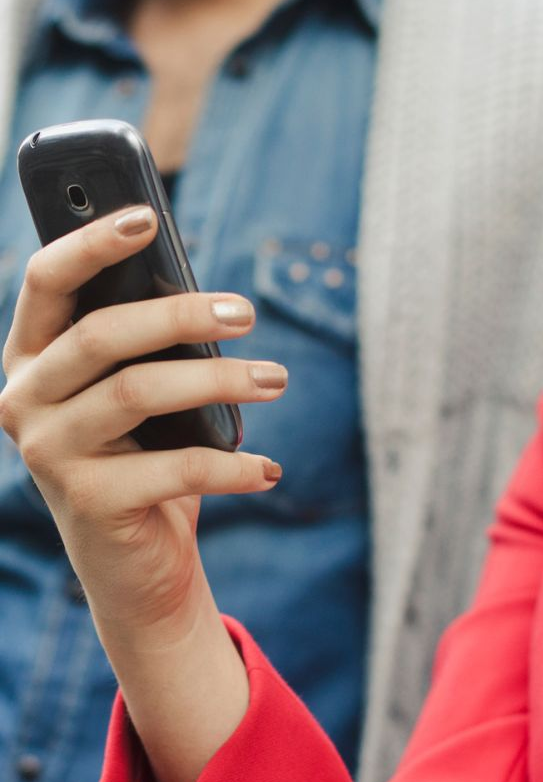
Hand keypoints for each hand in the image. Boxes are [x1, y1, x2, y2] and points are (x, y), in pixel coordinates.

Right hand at [0, 208, 287, 781]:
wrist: (138, 565)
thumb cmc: (146, 457)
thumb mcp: (143, 393)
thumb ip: (149, 343)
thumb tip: (204, 296)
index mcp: (31, 358)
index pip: (45, 281)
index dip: (91, 243)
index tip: (148, 217)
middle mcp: (22, 401)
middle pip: (102, 334)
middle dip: (182, 314)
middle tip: (248, 315)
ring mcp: (47, 454)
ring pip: (139, 392)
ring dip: (221, 382)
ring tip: (277, 380)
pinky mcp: (87, 503)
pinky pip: (173, 468)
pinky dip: (233, 465)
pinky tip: (269, 469)